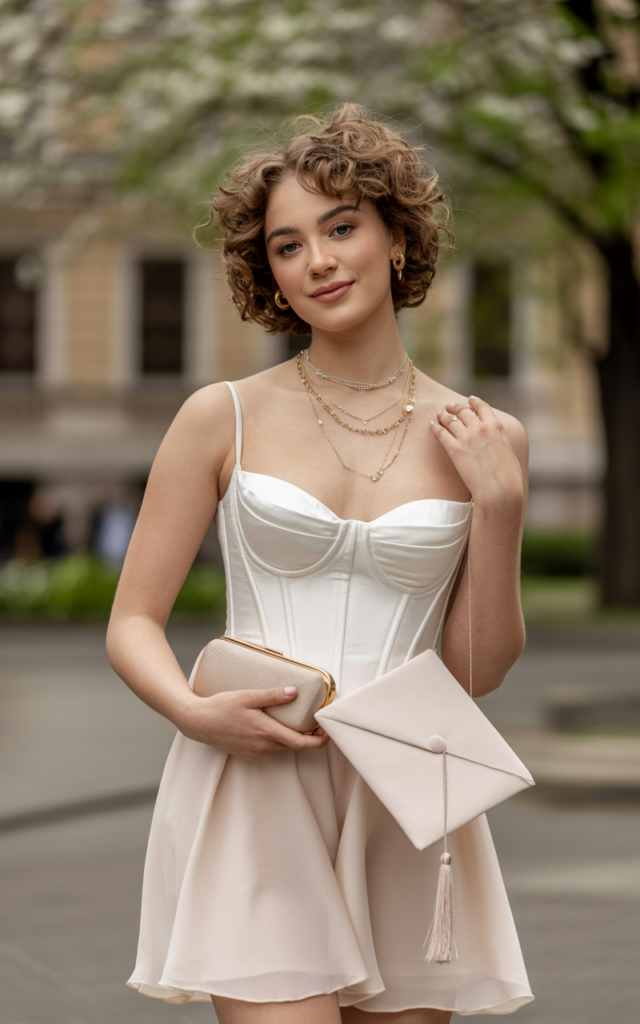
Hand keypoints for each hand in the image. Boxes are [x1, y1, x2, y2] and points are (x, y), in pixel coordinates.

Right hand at [177, 686, 330, 759]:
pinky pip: (267, 748)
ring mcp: (254, 751)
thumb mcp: (247, 696)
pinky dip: (275, 739)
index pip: (299, 743)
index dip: (317, 742)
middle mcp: (262, 745)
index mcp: (265, 731)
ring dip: (290, 738)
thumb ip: (272, 695)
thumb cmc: (220, 707)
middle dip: (306, 737)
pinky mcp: (246, 752)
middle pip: (292, 745)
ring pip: (280, 746)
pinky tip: (271, 727)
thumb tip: (294, 692)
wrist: (196, 722)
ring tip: (296, 723)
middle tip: (315, 724)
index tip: (328, 735)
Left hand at [430, 396, 523, 512]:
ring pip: (450, 419)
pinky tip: (431, 425)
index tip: (469, 399)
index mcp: (496, 426)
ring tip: (439, 414)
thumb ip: (499, 439)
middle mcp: (480, 428)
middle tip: (449, 406)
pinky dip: (435, 427)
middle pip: (463, 411)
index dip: (474, 402)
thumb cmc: (508, 476)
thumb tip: (495, 439)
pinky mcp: (454, 449)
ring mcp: (466, 438)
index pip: (482, 407)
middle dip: (455, 407)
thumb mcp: (508, 450)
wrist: (499, 489)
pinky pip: (441, 433)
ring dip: (443, 415)